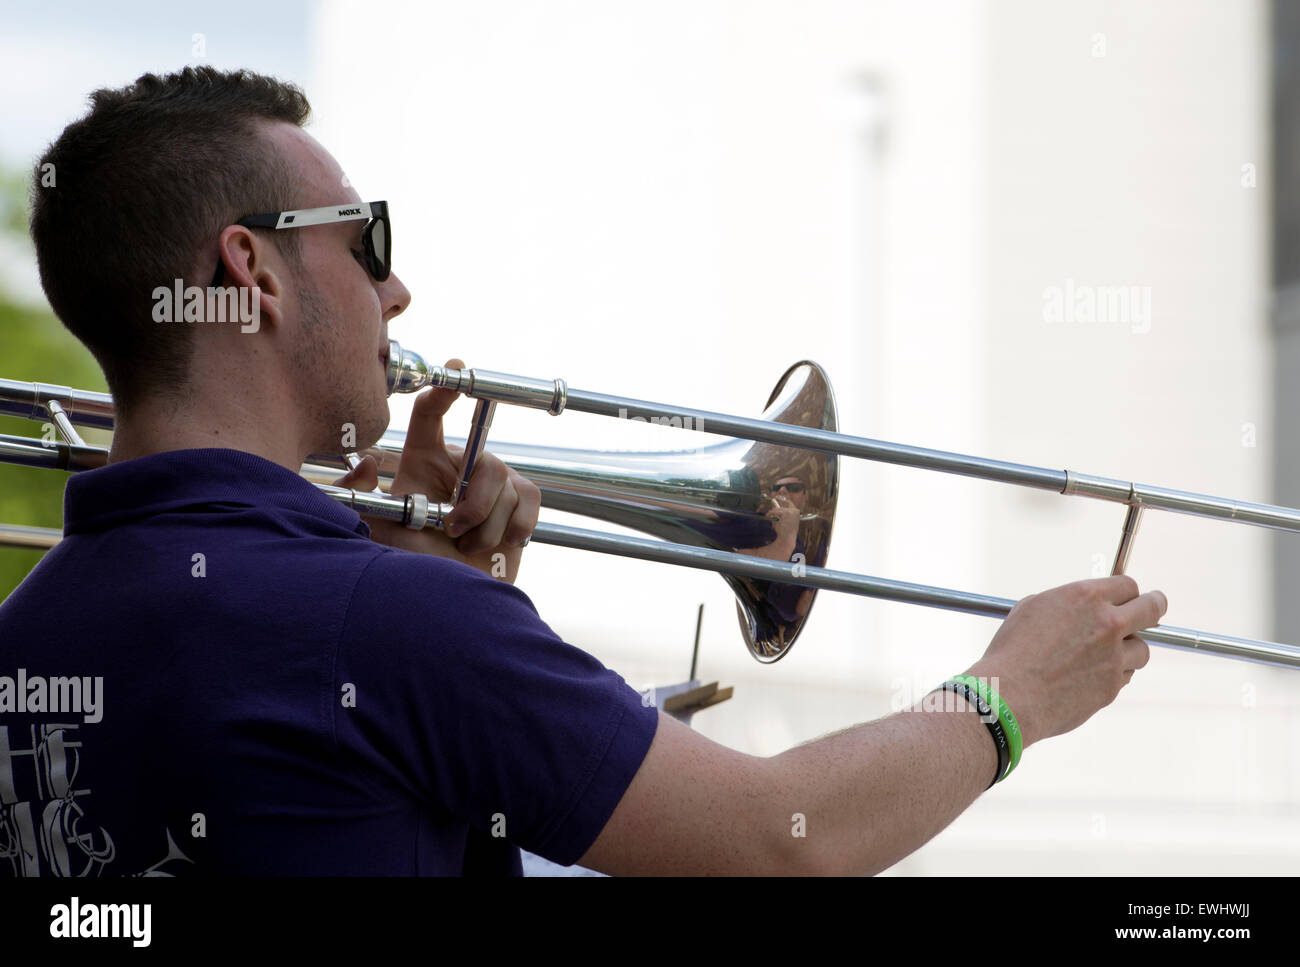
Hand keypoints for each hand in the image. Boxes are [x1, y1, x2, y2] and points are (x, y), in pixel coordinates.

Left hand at [333, 356, 540, 581]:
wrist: (452, 595)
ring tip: (468, 545)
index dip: (443, 391)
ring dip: (487, 526)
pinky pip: (529, 498)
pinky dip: (515, 527)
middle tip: (454, 530)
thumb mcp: (381, 529)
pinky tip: (499, 542)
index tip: (454, 370)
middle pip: (484, 459)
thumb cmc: (415, 562)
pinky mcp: (520, 502)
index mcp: (423, 462)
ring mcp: (493, 483)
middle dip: (473, 503)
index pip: (430, 415)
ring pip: (506, 485)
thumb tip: (369, 461)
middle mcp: (460, 466)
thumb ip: (363, 497)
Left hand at [765, 493, 800, 542]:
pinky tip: (768, 515)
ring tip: (769, 515)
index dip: (783, 499)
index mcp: (796, 512)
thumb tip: (774, 507)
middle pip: (784, 503)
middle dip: (777, 503)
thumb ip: (782, 514)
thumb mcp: (785, 521)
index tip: (777, 497)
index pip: (789, 502)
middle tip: (772, 502)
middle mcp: (795, 511)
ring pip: (778, 508)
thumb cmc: (786, 532)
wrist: (787, 538)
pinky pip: (775, 511)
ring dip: (772, 512)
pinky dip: (770, 513)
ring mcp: (791, 512)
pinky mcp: (785, 514)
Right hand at [964, 575, 1166, 747]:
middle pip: (1152, 609)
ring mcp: (1114, 657)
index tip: (1128, 597)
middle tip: (1154, 608)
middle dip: (1155, 607)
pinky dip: (1113, 674)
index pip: (1127, 584)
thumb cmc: (1012, 651)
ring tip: (1104, 654)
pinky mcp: (1113, 686)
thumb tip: (1081, 606)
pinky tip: (1088, 676)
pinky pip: (1124, 676)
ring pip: (1141, 649)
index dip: (1127, 591)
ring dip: (1128, 649)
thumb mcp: (1032, 609)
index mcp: (1085, 597)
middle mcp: (1107, 623)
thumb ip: (1065, 603)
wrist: (1010, 695)